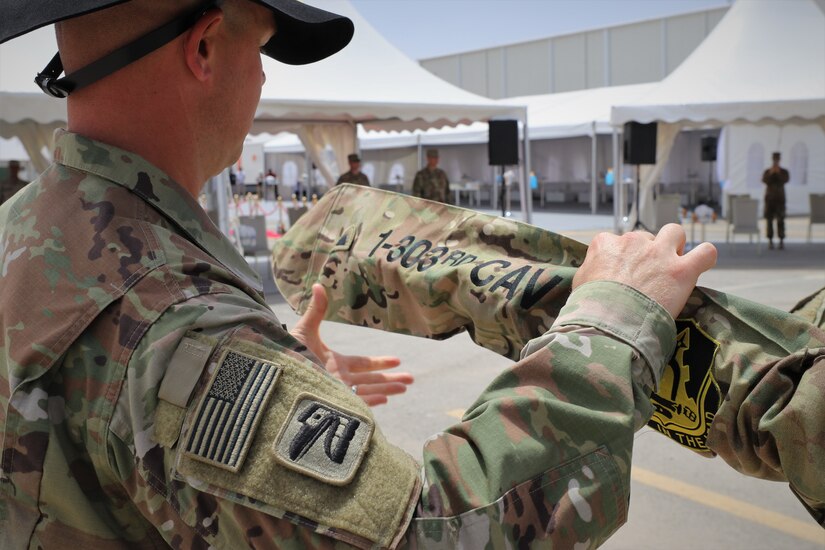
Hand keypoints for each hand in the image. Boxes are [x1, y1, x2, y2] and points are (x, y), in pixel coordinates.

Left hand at [290, 283, 413, 405]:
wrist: (272, 371)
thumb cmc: (285, 352)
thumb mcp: (305, 330)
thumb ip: (316, 310)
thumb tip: (318, 284)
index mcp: (335, 363)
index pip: (362, 364)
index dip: (379, 362)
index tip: (397, 361)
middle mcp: (339, 379)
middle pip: (370, 380)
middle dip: (390, 379)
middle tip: (411, 380)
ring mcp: (336, 392)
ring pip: (367, 391)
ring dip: (387, 389)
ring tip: (405, 388)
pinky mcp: (331, 404)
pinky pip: (355, 404)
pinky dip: (370, 402)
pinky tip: (385, 401)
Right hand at [572, 224, 716, 317]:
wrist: (608, 324)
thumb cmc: (589, 307)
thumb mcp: (579, 283)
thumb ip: (589, 270)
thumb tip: (595, 271)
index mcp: (605, 243)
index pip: (616, 242)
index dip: (622, 260)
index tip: (623, 277)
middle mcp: (633, 241)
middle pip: (645, 238)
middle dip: (647, 254)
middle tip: (645, 279)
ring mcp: (659, 253)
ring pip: (675, 233)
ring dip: (675, 246)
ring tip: (671, 267)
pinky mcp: (682, 270)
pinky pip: (706, 252)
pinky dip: (705, 257)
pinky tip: (700, 266)